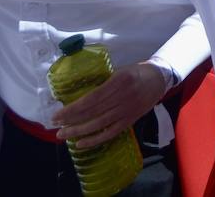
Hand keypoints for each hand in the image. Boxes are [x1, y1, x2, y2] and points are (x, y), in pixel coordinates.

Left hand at [53, 61, 168, 147]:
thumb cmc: (136, 72)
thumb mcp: (119, 71)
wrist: (159, 78)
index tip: (58, 114)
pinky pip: (111, 133)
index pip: (91, 98)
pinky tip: (81, 144)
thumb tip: (78, 97)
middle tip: (55, 126)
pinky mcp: (131, 120)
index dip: (73, 108)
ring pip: (99, 124)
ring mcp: (127, 110)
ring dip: (79, 131)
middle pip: (93, 112)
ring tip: (63, 135)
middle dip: (71, 120)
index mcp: (119, 81)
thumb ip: (102, 83)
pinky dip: (95, 140)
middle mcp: (123, 97)